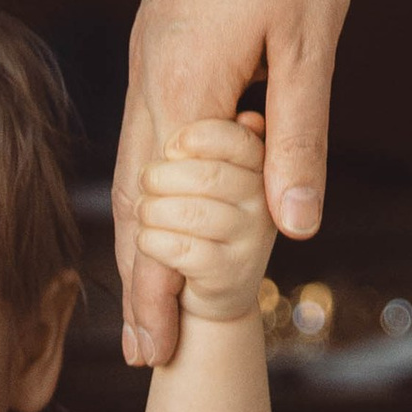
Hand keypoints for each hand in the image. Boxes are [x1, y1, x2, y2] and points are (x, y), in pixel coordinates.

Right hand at [116, 0, 353, 366]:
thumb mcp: (313, 43)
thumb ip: (299, 139)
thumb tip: (295, 229)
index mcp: (183, 87)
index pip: (164, 219)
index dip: (163, 290)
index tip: (162, 353)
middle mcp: (150, 76)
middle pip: (138, 204)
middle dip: (141, 281)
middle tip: (148, 353)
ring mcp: (150, 51)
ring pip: (139, 166)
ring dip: (144, 235)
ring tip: (151, 292)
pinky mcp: (162, 31)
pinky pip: (150, 126)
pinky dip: (155, 181)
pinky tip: (175, 196)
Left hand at [131, 117, 272, 326]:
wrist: (208, 294)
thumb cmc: (196, 222)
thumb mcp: (203, 174)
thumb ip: (212, 145)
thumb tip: (248, 118)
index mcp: (261, 167)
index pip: (237, 139)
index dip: (196, 138)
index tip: (170, 148)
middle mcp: (265, 201)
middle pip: (207, 176)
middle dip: (160, 178)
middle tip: (146, 185)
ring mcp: (252, 238)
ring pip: (190, 213)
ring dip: (152, 212)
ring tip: (146, 214)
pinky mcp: (231, 272)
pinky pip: (182, 249)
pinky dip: (153, 242)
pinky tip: (150, 240)